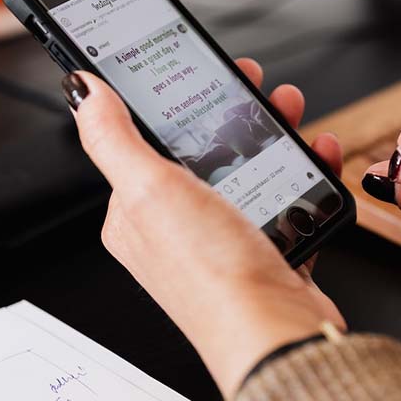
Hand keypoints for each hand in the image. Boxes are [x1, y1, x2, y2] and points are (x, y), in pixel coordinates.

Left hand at [62, 59, 344, 397]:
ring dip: (273, 130)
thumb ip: (112, 137)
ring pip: (249, 164)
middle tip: (255, 82)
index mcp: (139, 208)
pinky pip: (285, 191)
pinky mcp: (265, 242)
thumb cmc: (212, 274)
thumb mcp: (150, 191)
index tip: (200, 69)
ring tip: (290, 107)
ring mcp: (225, 232)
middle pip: (206, 145)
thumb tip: (82, 91)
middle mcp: (179, 221)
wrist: (276, 332)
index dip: (176, 98)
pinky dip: (303, 166)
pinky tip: (318, 151)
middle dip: (234, 108)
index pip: (150, 136)